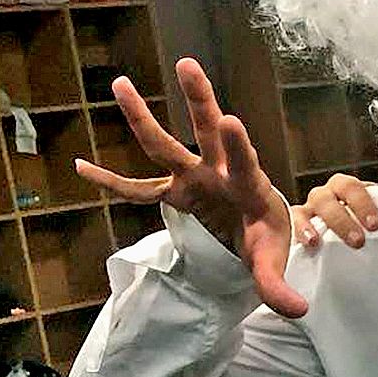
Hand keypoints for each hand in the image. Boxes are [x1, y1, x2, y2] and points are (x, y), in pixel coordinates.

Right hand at [79, 58, 303, 317]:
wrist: (260, 230)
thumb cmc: (270, 239)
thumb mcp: (273, 263)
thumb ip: (279, 285)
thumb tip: (296, 311)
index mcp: (249, 187)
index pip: (245, 163)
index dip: (237, 144)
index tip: (230, 119)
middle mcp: (219, 173)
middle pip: (207, 132)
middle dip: (200, 100)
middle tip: (189, 65)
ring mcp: (194, 178)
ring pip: (165, 146)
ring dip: (142, 117)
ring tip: (120, 83)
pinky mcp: (175, 190)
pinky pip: (136, 187)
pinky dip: (111, 181)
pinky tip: (80, 166)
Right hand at [292, 165, 377, 249]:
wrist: (340, 228)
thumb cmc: (359, 214)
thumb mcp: (375, 204)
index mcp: (345, 187)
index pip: (351, 187)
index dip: (362, 204)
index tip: (375, 225)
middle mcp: (325, 194)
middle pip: (327, 198)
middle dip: (341, 219)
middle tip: (357, 240)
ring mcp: (309, 208)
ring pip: (305, 210)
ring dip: (313, 226)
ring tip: (318, 241)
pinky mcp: (297, 223)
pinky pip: (294, 224)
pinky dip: (299, 231)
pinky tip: (308, 243)